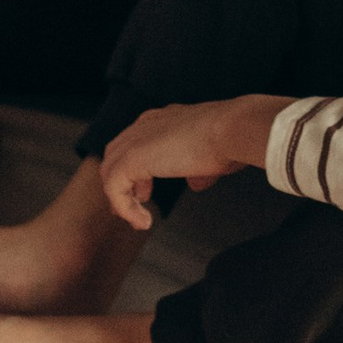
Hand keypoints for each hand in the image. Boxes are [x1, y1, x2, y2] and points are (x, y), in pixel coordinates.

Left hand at [97, 95, 288, 232]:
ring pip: (111, 171)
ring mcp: (136, 139)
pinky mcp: (132, 158)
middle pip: (116, 155)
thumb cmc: (231, 139)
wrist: (232, 129)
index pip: (135, 143)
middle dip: (120, 184)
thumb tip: (196, 184)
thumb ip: (199, 170)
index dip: (135, 171)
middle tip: (129, 210)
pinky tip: (143, 222)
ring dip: (121, 200)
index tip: (142, 194)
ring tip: (137, 221)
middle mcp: (146, 125)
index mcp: (163, 120)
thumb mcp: (213, 157)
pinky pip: (115, 187)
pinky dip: (125, 207)